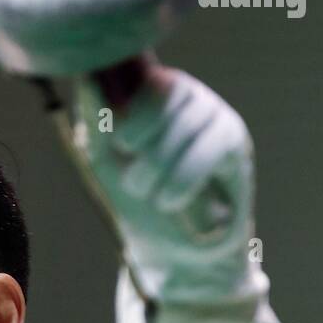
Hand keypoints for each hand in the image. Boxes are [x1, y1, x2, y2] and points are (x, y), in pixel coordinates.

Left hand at [71, 63, 258, 303]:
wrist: (170, 251)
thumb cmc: (136, 202)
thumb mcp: (104, 160)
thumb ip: (96, 118)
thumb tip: (87, 76)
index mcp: (150, 91)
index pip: (145, 70)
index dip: (132, 106)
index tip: (122, 145)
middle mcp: (185, 94)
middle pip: (167, 90)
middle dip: (143, 141)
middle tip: (134, 182)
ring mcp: (213, 113)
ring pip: (188, 119)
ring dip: (161, 164)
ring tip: (149, 194)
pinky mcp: (235, 141)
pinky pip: (213, 145)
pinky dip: (186, 175)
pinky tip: (170, 199)